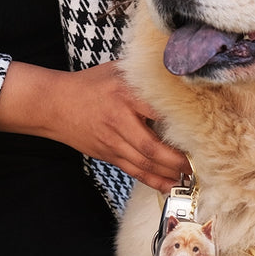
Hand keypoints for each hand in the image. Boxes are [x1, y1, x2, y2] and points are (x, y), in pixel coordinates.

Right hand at [0, 60, 188, 192]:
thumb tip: (178, 69)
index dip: (178, 123)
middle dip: (178, 160)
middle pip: (151, 147)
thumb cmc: (91, 85)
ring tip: (192, 177)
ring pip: (144, 164)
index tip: (201, 130)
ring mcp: (113, 142)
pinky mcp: (109, 155)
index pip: (156, 111)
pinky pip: (135, 172)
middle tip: (200, 163)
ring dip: (170, 174)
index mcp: (125, 96)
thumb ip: (146, 74)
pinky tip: (172, 187)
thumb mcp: (118, 71)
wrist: (53, 104)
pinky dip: (155, 181)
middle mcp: (119, 122)